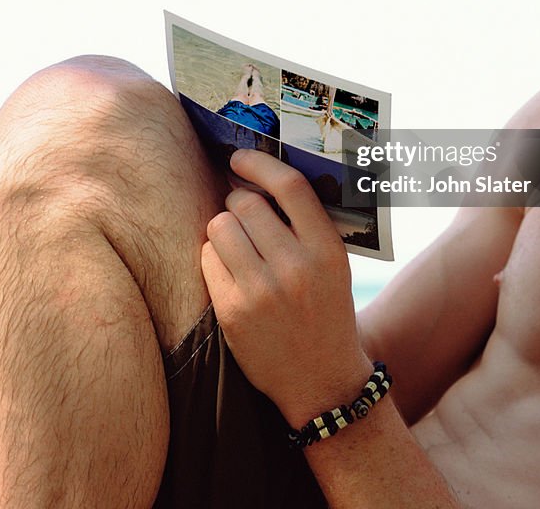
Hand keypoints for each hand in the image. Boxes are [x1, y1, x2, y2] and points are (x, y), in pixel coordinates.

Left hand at [201, 148, 371, 424]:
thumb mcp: (332, 262)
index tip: (240, 158)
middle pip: (247, 203)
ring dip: (223, 229)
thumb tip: (255, 176)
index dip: (259, 164)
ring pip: (220, 226)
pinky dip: (213, 257)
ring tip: (237, 246)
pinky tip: (230, 272)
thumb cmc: (324, 309)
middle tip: (243, 216)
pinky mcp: (233, 311)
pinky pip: (207, 257)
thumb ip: (303, 222)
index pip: (290, 186)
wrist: (321, 380)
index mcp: (327, 249)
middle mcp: (296, 267)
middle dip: (238, 203)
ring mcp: (262, 291)